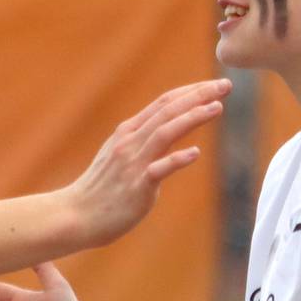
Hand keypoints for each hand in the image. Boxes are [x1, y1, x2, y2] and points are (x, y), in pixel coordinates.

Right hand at [64, 79, 229, 247]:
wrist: (75, 216)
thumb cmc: (100, 190)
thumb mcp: (120, 157)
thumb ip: (142, 143)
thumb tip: (167, 136)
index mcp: (127, 133)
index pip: (162, 104)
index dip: (190, 92)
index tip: (214, 85)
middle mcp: (130, 142)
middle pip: (167, 112)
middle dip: (198, 96)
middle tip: (225, 85)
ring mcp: (131, 163)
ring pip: (164, 133)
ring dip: (192, 118)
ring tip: (217, 107)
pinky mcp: (135, 187)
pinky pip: (158, 170)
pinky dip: (176, 160)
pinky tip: (195, 153)